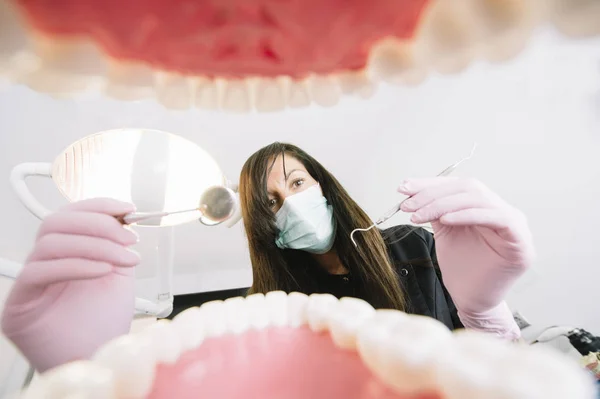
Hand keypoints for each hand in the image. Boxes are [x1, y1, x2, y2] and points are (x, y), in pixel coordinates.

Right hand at [1, 199, 140, 371]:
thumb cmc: (104, 323)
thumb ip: (117, 245)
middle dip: (98, 224)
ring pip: (50, 243)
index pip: (70, 216)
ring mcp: (30, 282)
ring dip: (94, 245)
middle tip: (128, 238)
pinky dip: (77, 265)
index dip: (97, 206)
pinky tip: (103, 270)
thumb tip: (123, 216)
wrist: (98, 357)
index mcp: (66, 254)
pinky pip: (40, 271)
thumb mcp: (119, 275)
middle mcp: (44, 263)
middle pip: (56, 223)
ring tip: (123, 258)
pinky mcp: (19, 302)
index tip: (127, 209)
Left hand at [398, 177, 534, 313]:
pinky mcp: (520, 240)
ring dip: (443, 204)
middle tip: (407, 205)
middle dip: (433, 194)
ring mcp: (516, 224)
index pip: (459, 185)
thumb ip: (435, 209)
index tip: (404, 188)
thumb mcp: (444, 231)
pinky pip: (495, 217)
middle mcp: (504, 211)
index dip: (431, 184)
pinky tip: (446, 220)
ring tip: (418, 215)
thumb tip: (411, 188)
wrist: (472, 300)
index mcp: (487, 207)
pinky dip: (467, 215)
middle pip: (468, 188)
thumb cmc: (461, 269)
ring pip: (478, 199)